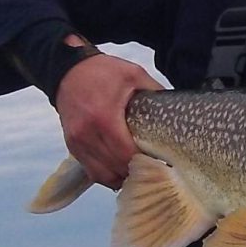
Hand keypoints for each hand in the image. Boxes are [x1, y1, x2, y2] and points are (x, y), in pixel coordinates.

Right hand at [54, 53, 163, 189]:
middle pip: (115, 168)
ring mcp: (76, 142)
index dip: (145, 162)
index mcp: (103, 117)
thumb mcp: (134, 74)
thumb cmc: (103, 72)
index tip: (161, 161)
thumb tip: (176, 107)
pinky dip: (107, 174)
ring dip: (121, 176)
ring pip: (102, 174)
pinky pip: (91, 170)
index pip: (126, 154)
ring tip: (138, 171)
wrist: (69, 70)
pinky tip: (121, 169)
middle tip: (154, 168)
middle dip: (136, 171)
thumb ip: (155, 91)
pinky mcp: (72, 146)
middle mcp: (86, 133)